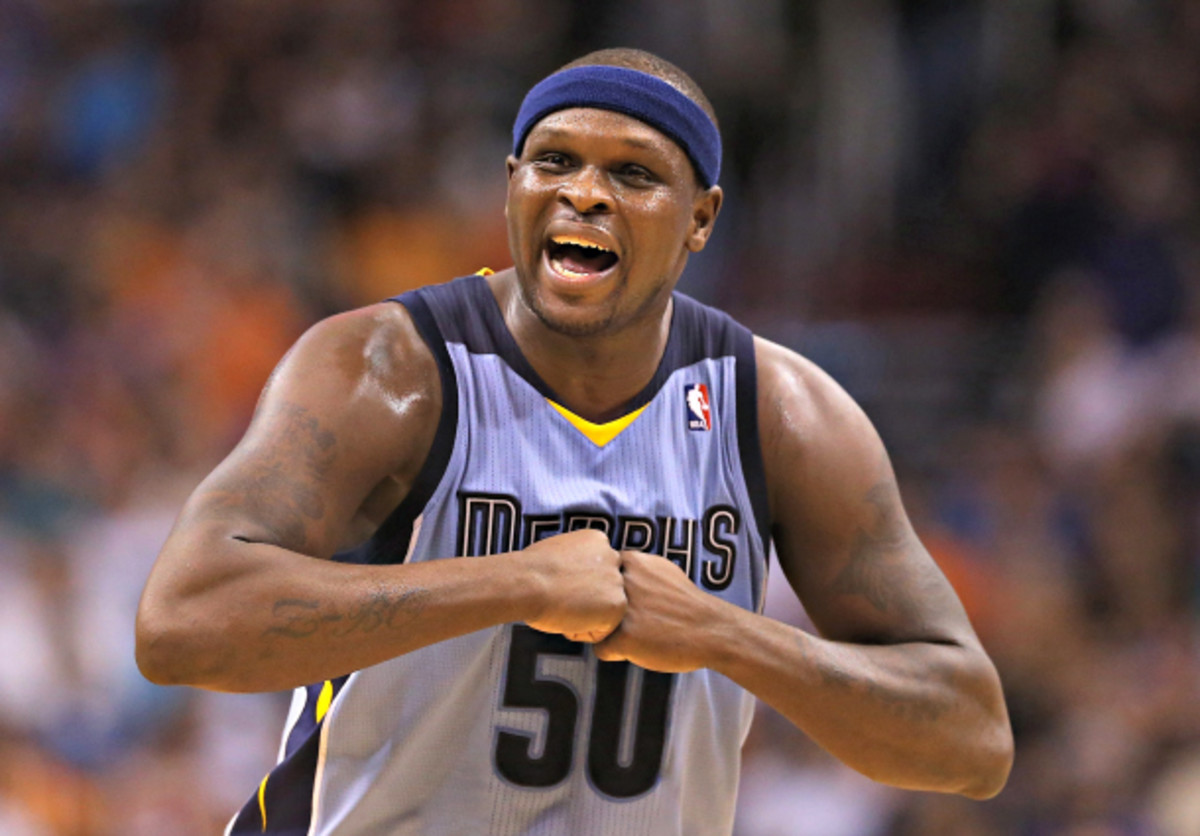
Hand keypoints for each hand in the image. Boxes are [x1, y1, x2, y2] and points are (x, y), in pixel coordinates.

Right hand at [520, 529, 625, 642]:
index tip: (561, 584)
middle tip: (562, 599)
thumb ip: (576, 560)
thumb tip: (574, 573)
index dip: (578, 583)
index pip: (599, 568)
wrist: (527, 582)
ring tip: (562, 607)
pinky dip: (582, 631)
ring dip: (585, 616)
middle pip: (605, 587)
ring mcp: (618, 581)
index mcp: (598, 540)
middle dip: (587, 598)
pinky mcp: (617, 605)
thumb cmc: (530, 570)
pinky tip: (565, 618)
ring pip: (605, 610)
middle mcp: (613, 557)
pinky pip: (602, 629)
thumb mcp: (560, 549)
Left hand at [593, 550, 721, 671]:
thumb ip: (636, 568)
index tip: (627, 604)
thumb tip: (614, 569)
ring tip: (636, 635)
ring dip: (609, 633)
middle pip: (592, 602)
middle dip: (605, 614)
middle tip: (633, 623)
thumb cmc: (687, 603)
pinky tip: (638, 649)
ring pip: (594, 626)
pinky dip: (616, 653)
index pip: (598, 578)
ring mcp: (621, 610)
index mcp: (631, 562)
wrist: (711, 630)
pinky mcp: (623, 638)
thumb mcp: (662, 570)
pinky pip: (600, 649)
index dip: (610, 594)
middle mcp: (622, 582)